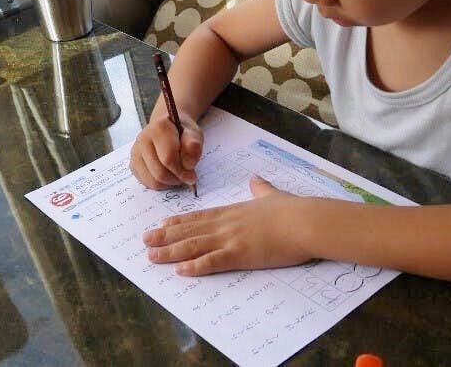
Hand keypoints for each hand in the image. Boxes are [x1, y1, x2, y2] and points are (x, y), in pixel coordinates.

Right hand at [129, 110, 202, 189]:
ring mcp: (135, 152)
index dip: (182, 172)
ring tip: (177, 174)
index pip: (168, 159)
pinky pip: (146, 183)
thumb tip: (188, 165)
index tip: (192, 176)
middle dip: (176, 179)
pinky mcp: (133, 164)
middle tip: (186, 176)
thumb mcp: (194, 135)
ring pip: (152, 181)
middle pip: (159, 173)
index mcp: (159, 128)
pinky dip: (160, 184)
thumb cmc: (182, 133)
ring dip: (169, 183)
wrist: (169, 129)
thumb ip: (194, 147)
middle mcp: (142, 139)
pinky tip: (168, 174)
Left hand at [143, 176, 312, 275]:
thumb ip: (261, 189)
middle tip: (145, 240)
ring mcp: (231, 239)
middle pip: (189, 230)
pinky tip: (179, 270)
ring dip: (170, 251)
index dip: (178, 221)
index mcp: (233, 211)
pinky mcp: (240, 255)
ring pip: (193, 246)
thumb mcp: (273, 196)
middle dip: (165, 236)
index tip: (161, 223)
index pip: (200, 216)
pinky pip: (212, 261)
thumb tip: (255, 179)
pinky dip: (194, 266)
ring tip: (151, 256)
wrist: (305, 221)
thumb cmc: (293, 210)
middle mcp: (227, 224)